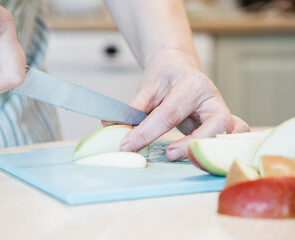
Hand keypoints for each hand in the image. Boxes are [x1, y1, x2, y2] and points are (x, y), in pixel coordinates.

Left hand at [118, 48, 249, 160]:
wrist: (179, 67)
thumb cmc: (164, 77)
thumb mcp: (146, 89)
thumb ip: (131, 110)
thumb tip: (111, 128)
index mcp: (190, 85)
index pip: (170, 113)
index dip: (147, 133)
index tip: (127, 146)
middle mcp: (212, 97)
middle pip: (216, 123)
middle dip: (193, 143)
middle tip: (168, 154)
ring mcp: (223, 109)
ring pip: (233, 131)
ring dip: (214, 148)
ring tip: (188, 159)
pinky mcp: (226, 122)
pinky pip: (234, 137)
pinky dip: (224, 149)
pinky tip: (204, 157)